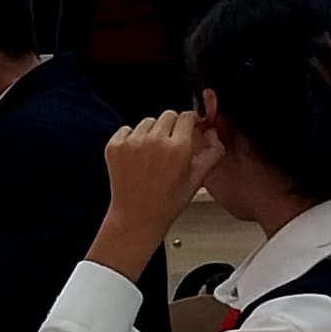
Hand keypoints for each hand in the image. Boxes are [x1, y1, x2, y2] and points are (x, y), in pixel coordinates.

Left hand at [86, 111, 224, 281]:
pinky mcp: (115, 145)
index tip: (189, 127)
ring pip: (147, 121)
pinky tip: (137, 156)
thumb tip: (215, 135)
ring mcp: (132, 142)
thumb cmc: (166, 202)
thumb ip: (211, 153)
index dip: (190, 122)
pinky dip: (132, 138)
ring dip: (152, 131)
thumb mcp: (196, 179)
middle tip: (171, 145)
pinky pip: (127, 129)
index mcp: (178, 147)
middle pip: (168, 115)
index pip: (187, 116)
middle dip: (172, 126)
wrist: (136, 216)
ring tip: (153, 153)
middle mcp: (154, 141)